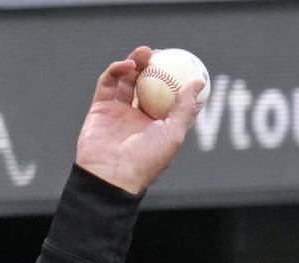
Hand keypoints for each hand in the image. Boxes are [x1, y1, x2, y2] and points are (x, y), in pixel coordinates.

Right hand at [75, 46, 205, 194]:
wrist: (111, 174)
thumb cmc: (146, 159)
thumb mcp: (174, 134)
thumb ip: (185, 107)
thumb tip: (198, 83)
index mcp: (159, 126)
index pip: (170, 98)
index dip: (176, 80)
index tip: (183, 64)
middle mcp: (140, 117)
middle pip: (148, 85)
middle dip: (154, 66)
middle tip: (161, 53)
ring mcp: (119, 111)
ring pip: (128, 80)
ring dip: (136, 63)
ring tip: (144, 52)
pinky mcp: (101, 107)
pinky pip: (109, 83)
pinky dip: (117, 70)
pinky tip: (128, 64)